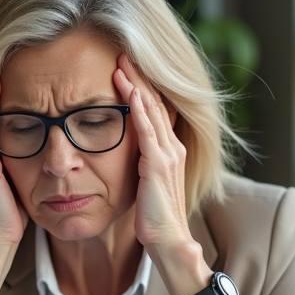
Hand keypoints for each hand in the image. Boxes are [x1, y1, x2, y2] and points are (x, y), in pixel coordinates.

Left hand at [113, 53, 192, 252]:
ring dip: (136, 85)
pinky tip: (130, 93)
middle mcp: (173, 148)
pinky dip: (138, 110)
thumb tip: (129, 156)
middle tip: (122, 53)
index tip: (125, 68)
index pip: (154, 111)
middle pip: (154, 103)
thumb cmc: (154, 218)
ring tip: (122, 63)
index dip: (140, 88)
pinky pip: (147, 132)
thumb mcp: (147, 185)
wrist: (168, 240)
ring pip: (151, 111)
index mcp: (170, 151)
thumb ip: (141, 166)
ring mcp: (168, 155)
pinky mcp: (158, 166)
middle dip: (138, 77)